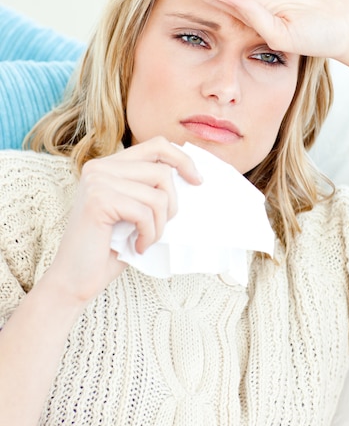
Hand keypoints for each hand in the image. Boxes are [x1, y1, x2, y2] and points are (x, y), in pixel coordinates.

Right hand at [46, 137, 201, 303]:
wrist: (75, 280)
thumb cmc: (109, 249)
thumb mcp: (136, 211)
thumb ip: (153, 189)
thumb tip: (194, 177)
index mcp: (109, 165)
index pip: (157, 145)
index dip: (182, 160)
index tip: (197, 181)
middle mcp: (100, 167)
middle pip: (162, 171)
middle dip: (172, 205)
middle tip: (160, 228)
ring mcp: (97, 181)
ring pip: (158, 194)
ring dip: (160, 224)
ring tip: (145, 239)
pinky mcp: (98, 200)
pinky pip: (145, 213)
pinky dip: (149, 234)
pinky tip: (137, 247)